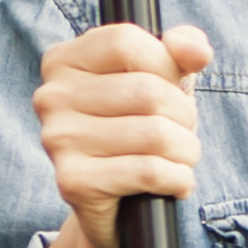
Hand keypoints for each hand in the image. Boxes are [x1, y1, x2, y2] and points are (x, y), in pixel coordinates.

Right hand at [33, 19, 213, 247]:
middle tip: (180, 132)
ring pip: (155, 134)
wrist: (120, 204)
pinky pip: (149, 171)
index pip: (126, 42)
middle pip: (147, 91)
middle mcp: (51, 97)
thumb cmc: (142, 128)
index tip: (170, 86)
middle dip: (184, 115)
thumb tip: (196, 50)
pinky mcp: (73, 182)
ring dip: (186, 151)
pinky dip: (178, 179)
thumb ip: (181, 49)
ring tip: (179, 159)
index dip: (166, 65)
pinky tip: (174, 183)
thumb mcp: (163, 79)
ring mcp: (57, 140)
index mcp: (63, 61)